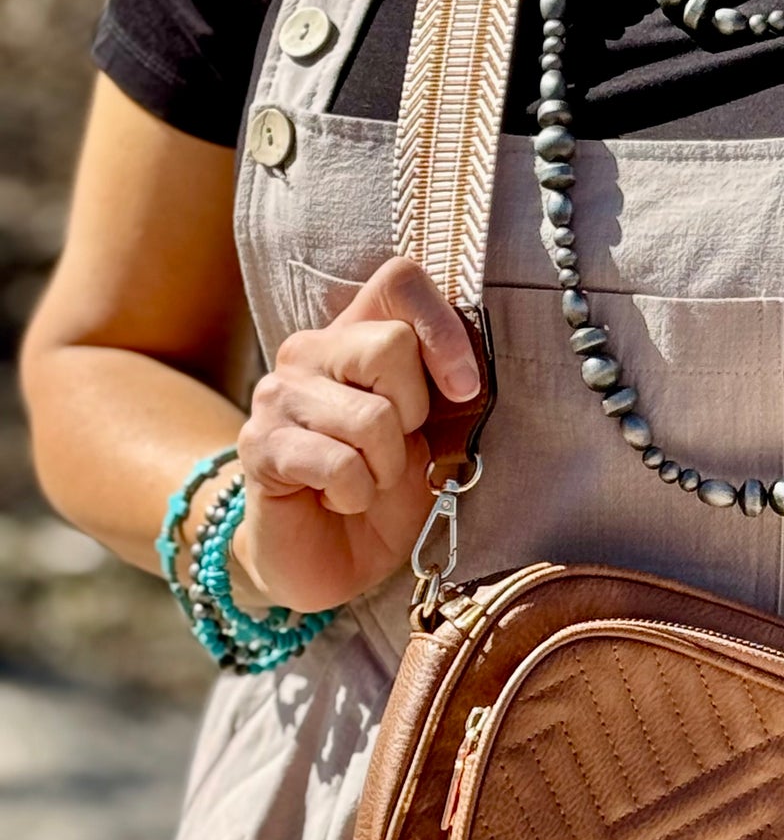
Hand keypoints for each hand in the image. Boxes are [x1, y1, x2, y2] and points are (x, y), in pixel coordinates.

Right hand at [233, 257, 479, 612]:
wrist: (324, 560)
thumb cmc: (380, 494)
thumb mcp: (427, 438)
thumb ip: (441, 393)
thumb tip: (468, 376)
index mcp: (356, 337)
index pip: (400, 280)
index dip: (442, 326)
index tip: (462, 387)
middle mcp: (310, 352)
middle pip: (390, 344)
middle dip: (412, 413)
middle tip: (392, 451)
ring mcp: (278, 394)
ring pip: (370, 416)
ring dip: (384, 468)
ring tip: (363, 483)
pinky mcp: (259, 444)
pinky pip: (338, 464)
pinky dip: (354, 495)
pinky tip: (335, 500)